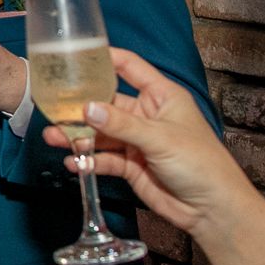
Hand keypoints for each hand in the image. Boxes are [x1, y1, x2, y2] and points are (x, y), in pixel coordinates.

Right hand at [42, 46, 255, 237]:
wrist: (211, 208)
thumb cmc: (200, 163)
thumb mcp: (160, 137)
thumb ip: (121, 124)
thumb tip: (87, 108)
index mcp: (161, 96)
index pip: (130, 67)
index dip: (106, 59)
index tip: (78, 56)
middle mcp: (147, 115)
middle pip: (107, 103)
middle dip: (80, 107)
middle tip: (54, 108)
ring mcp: (138, 141)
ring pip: (101, 133)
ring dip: (79, 136)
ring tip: (54, 138)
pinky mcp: (131, 166)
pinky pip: (105, 159)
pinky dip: (88, 161)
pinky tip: (74, 163)